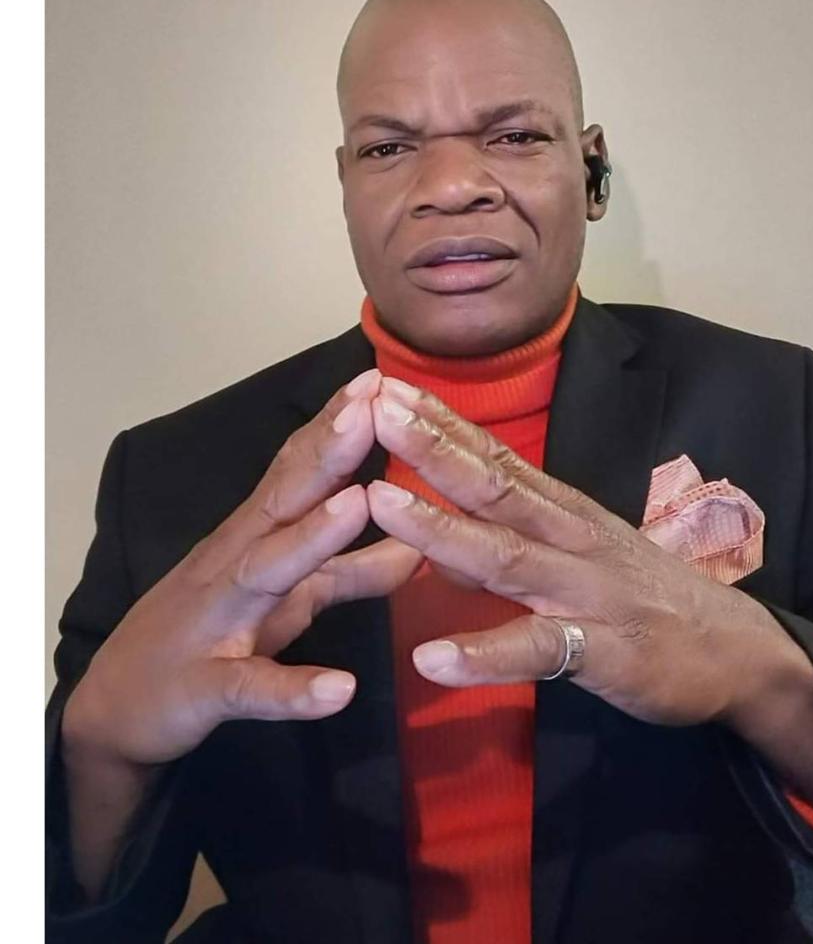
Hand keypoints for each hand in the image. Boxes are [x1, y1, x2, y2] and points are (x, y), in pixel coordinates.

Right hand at [62, 368, 423, 768]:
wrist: (118, 711)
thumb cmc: (212, 637)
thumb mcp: (293, 600)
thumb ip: (352, 572)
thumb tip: (415, 547)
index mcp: (256, 538)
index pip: (297, 471)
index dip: (336, 427)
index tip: (379, 381)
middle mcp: (234, 564)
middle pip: (283, 500)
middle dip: (329, 451)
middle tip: (372, 403)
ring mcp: (217, 622)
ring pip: (266, 571)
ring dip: (313, 537)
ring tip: (359, 502)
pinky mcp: (207, 688)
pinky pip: (252, 687)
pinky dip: (294, 688)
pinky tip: (338, 689)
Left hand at [364, 376, 806, 728]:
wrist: (736, 648)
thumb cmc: (645, 593)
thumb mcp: (577, 554)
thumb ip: (509, 539)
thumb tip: (438, 536)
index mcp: (562, 511)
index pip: (494, 457)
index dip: (440, 422)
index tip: (385, 387)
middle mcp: (570, 538)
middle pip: (494, 489)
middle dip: (432, 448)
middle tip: (374, 408)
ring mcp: (586, 591)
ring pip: (507, 556)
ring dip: (441, 530)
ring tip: (381, 503)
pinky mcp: (604, 650)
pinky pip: (537, 650)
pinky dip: (483, 655)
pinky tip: (431, 658)